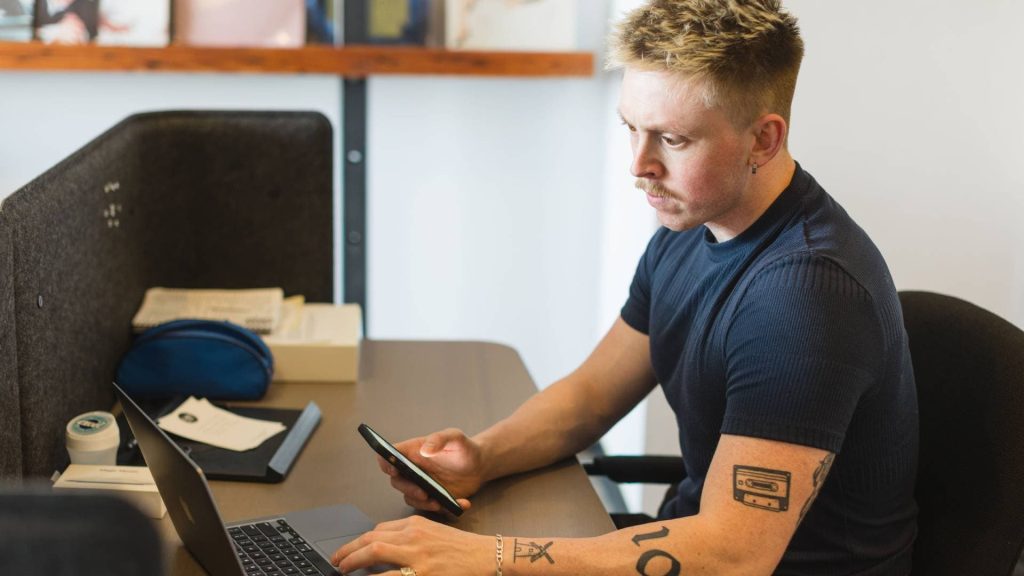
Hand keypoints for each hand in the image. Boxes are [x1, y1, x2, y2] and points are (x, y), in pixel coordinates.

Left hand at [332, 515, 490, 575]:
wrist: (486, 556)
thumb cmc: (462, 548)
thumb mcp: (433, 534)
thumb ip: (410, 538)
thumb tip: (384, 548)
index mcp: (415, 525)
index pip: (378, 530)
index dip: (358, 541)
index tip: (348, 550)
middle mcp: (414, 537)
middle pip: (371, 539)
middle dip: (348, 551)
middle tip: (337, 562)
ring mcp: (417, 556)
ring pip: (375, 553)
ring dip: (354, 562)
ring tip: (344, 571)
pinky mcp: (423, 574)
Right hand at [380, 428, 483, 512]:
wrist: (480, 466)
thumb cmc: (464, 448)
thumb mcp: (455, 437)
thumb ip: (439, 439)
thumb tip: (425, 449)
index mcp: (414, 451)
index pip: (390, 455)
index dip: (386, 462)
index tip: (394, 470)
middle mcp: (414, 470)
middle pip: (398, 481)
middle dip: (408, 489)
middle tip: (424, 492)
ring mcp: (422, 486)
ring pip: (411, 498)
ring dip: (424, 503)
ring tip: (441, 502)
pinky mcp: (433, 499)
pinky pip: (431, 508)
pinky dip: (445, 509)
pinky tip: (461, 503)